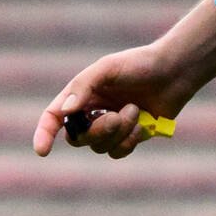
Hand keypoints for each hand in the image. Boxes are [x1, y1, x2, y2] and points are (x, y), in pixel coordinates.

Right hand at [32, 42, 195, 158]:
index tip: (42, 151)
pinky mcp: (128, 137)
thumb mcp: (107, 68)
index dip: (44, 134)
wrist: (173, 72)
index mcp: (81, 93)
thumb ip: (83, 87)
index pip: (54, 116)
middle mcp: (92, 111)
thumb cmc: (139, 64)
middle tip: (115, 117)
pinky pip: (119, 151)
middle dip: (97, 131)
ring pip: (100, 146)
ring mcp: (110, 126)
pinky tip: (142, 122)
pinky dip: (130, 139)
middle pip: (78, 137)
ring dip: (119, 131)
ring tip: (135, 110)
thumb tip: (64, 111)